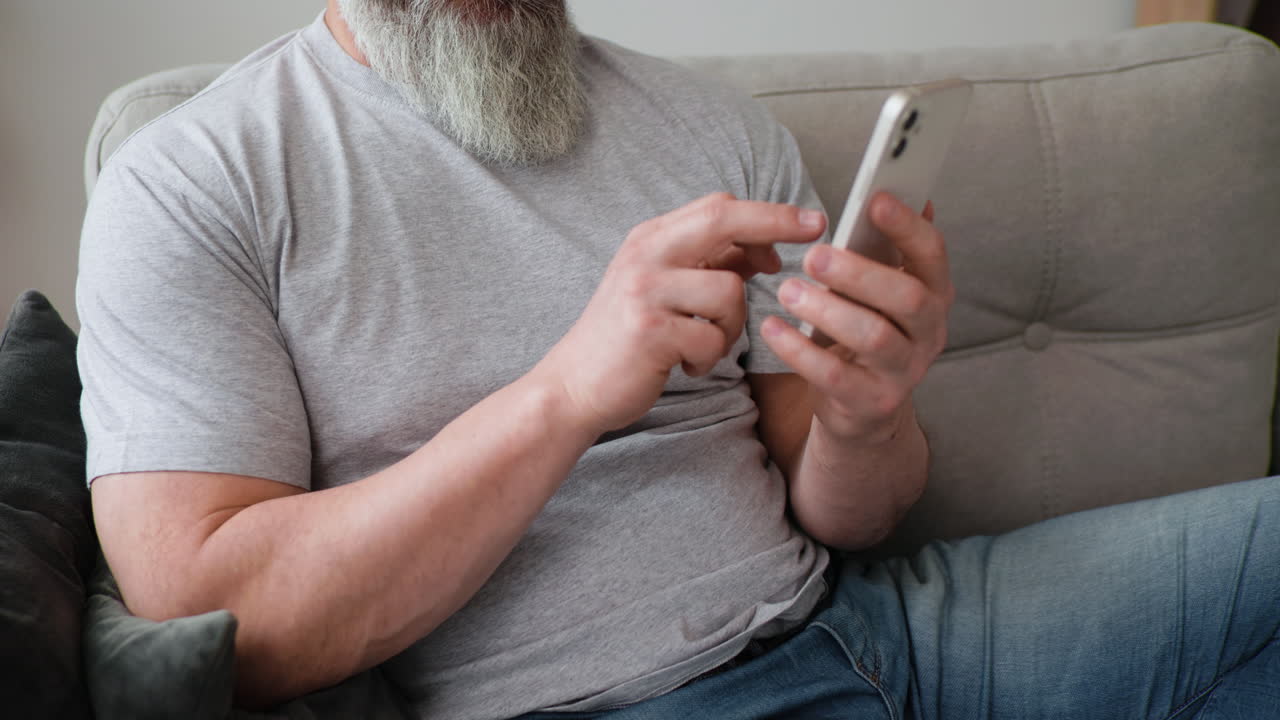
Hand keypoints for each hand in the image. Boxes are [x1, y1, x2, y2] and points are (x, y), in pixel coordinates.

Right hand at [536, 193, 824, 433]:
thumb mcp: (662, 288)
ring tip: (704, 345)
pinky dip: (709, 359)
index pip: (717, 206)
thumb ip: (708, 264)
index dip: (767, 213)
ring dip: (730, 326)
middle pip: (723, 219)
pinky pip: (712, 339)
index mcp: (649, 240)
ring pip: (729, 291)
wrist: (572, 386)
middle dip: (776, 223)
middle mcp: (645, 256)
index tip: (809, 220)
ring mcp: (645, 291)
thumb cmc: (625, 339)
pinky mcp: (650, 332)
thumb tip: (765, 247)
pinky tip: (686, 366)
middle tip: (815, 231)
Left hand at [762, 192, 953, 444]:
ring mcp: (905, 371)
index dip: (907, 226)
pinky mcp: (872, 402)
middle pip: (907, 297)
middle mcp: (929, 331)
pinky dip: (800, 350)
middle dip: (860, 273)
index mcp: (933, 292)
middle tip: (814, 255)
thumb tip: (892, 191)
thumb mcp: (877, 289)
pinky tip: (772, 328)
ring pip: (873, 337)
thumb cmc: (865, 329)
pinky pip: (835, 376)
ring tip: (787, 291)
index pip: (932, 253)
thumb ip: (883, 248)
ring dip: (828, 310)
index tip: (874, 199)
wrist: (864, 407)